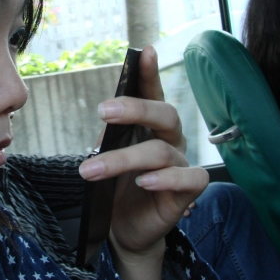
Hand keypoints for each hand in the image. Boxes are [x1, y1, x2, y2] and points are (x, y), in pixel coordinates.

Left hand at [79, 45, 207, 279]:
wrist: (125, 227)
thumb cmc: (117, 186)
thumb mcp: (110, 155)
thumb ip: (112, 134)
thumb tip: (107, 113)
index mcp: (151, 126)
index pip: (154, 94)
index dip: (150, 73)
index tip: (144, 51)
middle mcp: (170, 140)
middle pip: (164, 113)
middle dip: (135, 108)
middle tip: (103, 112)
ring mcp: (180, 164)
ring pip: (159, 151)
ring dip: (122, 159)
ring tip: (91, 170)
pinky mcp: (188, 191)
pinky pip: (188, 178)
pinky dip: (164, 178)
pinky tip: (143, 183)